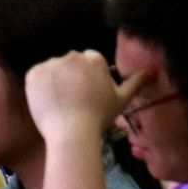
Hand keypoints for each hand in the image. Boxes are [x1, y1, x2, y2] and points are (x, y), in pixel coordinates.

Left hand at [26, 50, 144, 144]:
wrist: (71, 132)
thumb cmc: (99, 116)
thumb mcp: (122, 99)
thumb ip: (136, 81)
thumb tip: (153, 69)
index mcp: (95, 58)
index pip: (88, 61)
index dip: (86, 78)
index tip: (85, 94)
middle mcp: (73, 55)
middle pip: (70, 63)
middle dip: (71, 77)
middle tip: (72, 99)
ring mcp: (52, 64)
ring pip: (53, 69)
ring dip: (55, 80)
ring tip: (59, 101)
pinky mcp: (34, 74)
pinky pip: (36, 75)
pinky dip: (39, 85)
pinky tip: (47, 99)